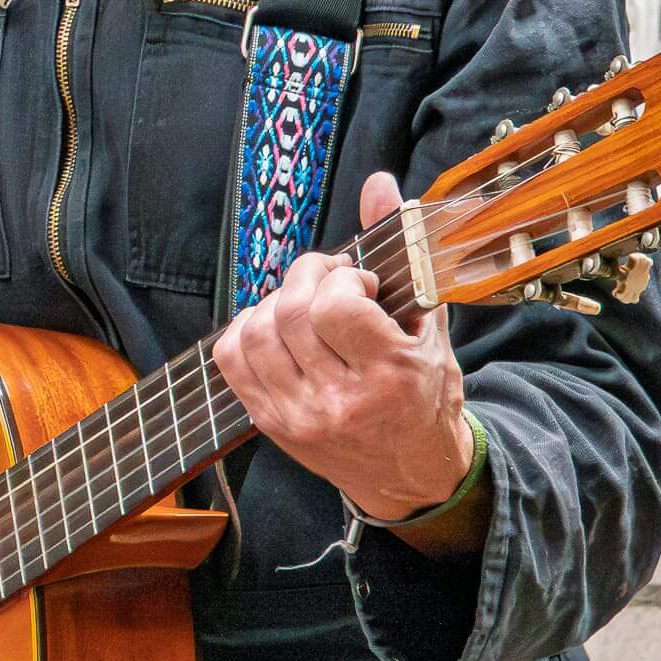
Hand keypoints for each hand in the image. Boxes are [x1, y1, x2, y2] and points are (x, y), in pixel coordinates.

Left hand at [213, 171, 475, 524]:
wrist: (413, 476)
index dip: (341, 278)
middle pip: (291, 313)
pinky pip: (231, 360)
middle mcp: (341, 401)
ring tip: (304, 305)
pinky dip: (244, 330)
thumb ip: (402, 252)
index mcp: (391, 375)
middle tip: (328, 280)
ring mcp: (300, 417)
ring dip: (274, 302)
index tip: (359, 282)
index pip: (337, 306)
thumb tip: (378, 184)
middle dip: (306, 277)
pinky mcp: (272, 425)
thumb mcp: (429, 325)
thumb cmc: (426, 394)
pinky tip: (274, 327)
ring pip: (256, 332)